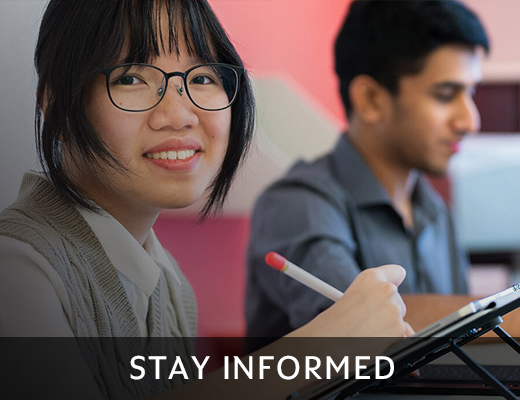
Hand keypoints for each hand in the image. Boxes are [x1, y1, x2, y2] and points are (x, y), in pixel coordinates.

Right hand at [293, 264, 409, 337]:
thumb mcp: (345, 300)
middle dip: (386, 312)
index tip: (388, 291)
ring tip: (364, 334)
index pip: (396, 272)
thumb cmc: (329, 326)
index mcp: (370, 277)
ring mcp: (394, 310)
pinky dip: (389, 343)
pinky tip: (371, 343)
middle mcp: (386, 289)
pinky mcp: (399, 331)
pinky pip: (400, 338)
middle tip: (366, 321)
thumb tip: (388, 309)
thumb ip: (369, 297)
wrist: (326, 347)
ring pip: (398, 322)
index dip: (392, 282)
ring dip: (387, 329)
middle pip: (397, 301)